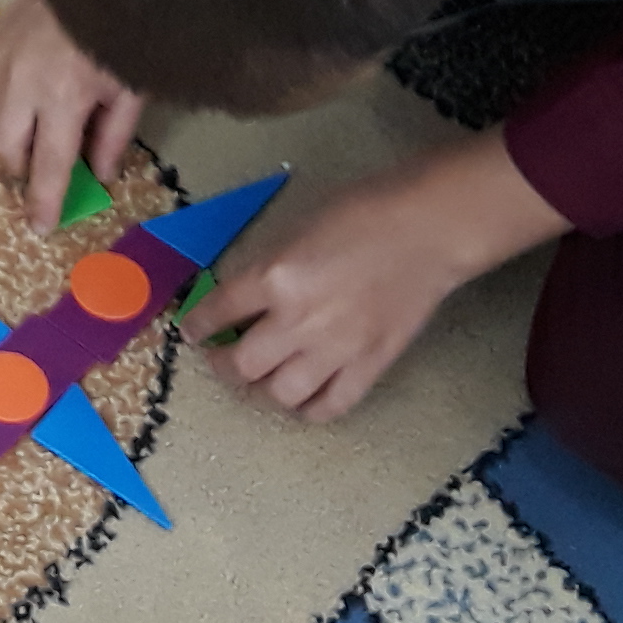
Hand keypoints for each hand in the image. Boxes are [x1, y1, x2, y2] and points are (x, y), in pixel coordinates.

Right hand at [0, 0, 148, 231]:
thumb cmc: (125, 24)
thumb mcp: (132, 84)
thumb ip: (114, 134)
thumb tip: (101, 174)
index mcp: (62, 99)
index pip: (46, 167)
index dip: (43, 202)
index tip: (38, 227)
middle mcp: (21, 85)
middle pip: (2, 149)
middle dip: (18, 169)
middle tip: (41, 170)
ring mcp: (1, 60)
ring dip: (3, 140)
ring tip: (30, 139)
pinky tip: (21, 105)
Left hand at [197, 134, 564, 425]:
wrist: (429, 228)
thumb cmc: (363, 211)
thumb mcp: (296, 228)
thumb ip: (267, 268)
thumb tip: (242, 298)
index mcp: (275, 276)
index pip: (218, 313)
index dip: (198, 326)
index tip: (194, 332)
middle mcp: (298, 320)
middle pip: (242, 366)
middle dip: (223, 367)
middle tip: (222, 361)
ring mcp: (336, 349)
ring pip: (280, 394)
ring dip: (262, 391)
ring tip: (261, 382)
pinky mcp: (371, 366)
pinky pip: (330, 407)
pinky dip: (309, 410)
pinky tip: (302, 400)